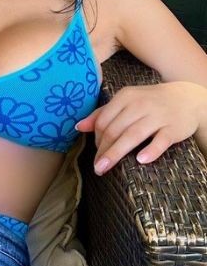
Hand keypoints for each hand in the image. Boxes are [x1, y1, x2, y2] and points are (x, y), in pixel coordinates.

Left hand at [75, 81, 206, 174]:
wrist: (187, 98)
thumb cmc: (149, 102)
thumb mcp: (126, 101)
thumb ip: (102, 113)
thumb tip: (79, 127)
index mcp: (125, 97)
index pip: (104, 120)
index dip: (96, 138)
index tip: (96, 152)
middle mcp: (140, 104)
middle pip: (115, 129)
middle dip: (102, 150)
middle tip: (97, 167)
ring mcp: (158, 116)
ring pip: (133, 135)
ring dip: (116, 153)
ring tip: (103, 168)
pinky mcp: (174, 128)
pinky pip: (161, 140)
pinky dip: (150, 150)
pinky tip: (140, 160)